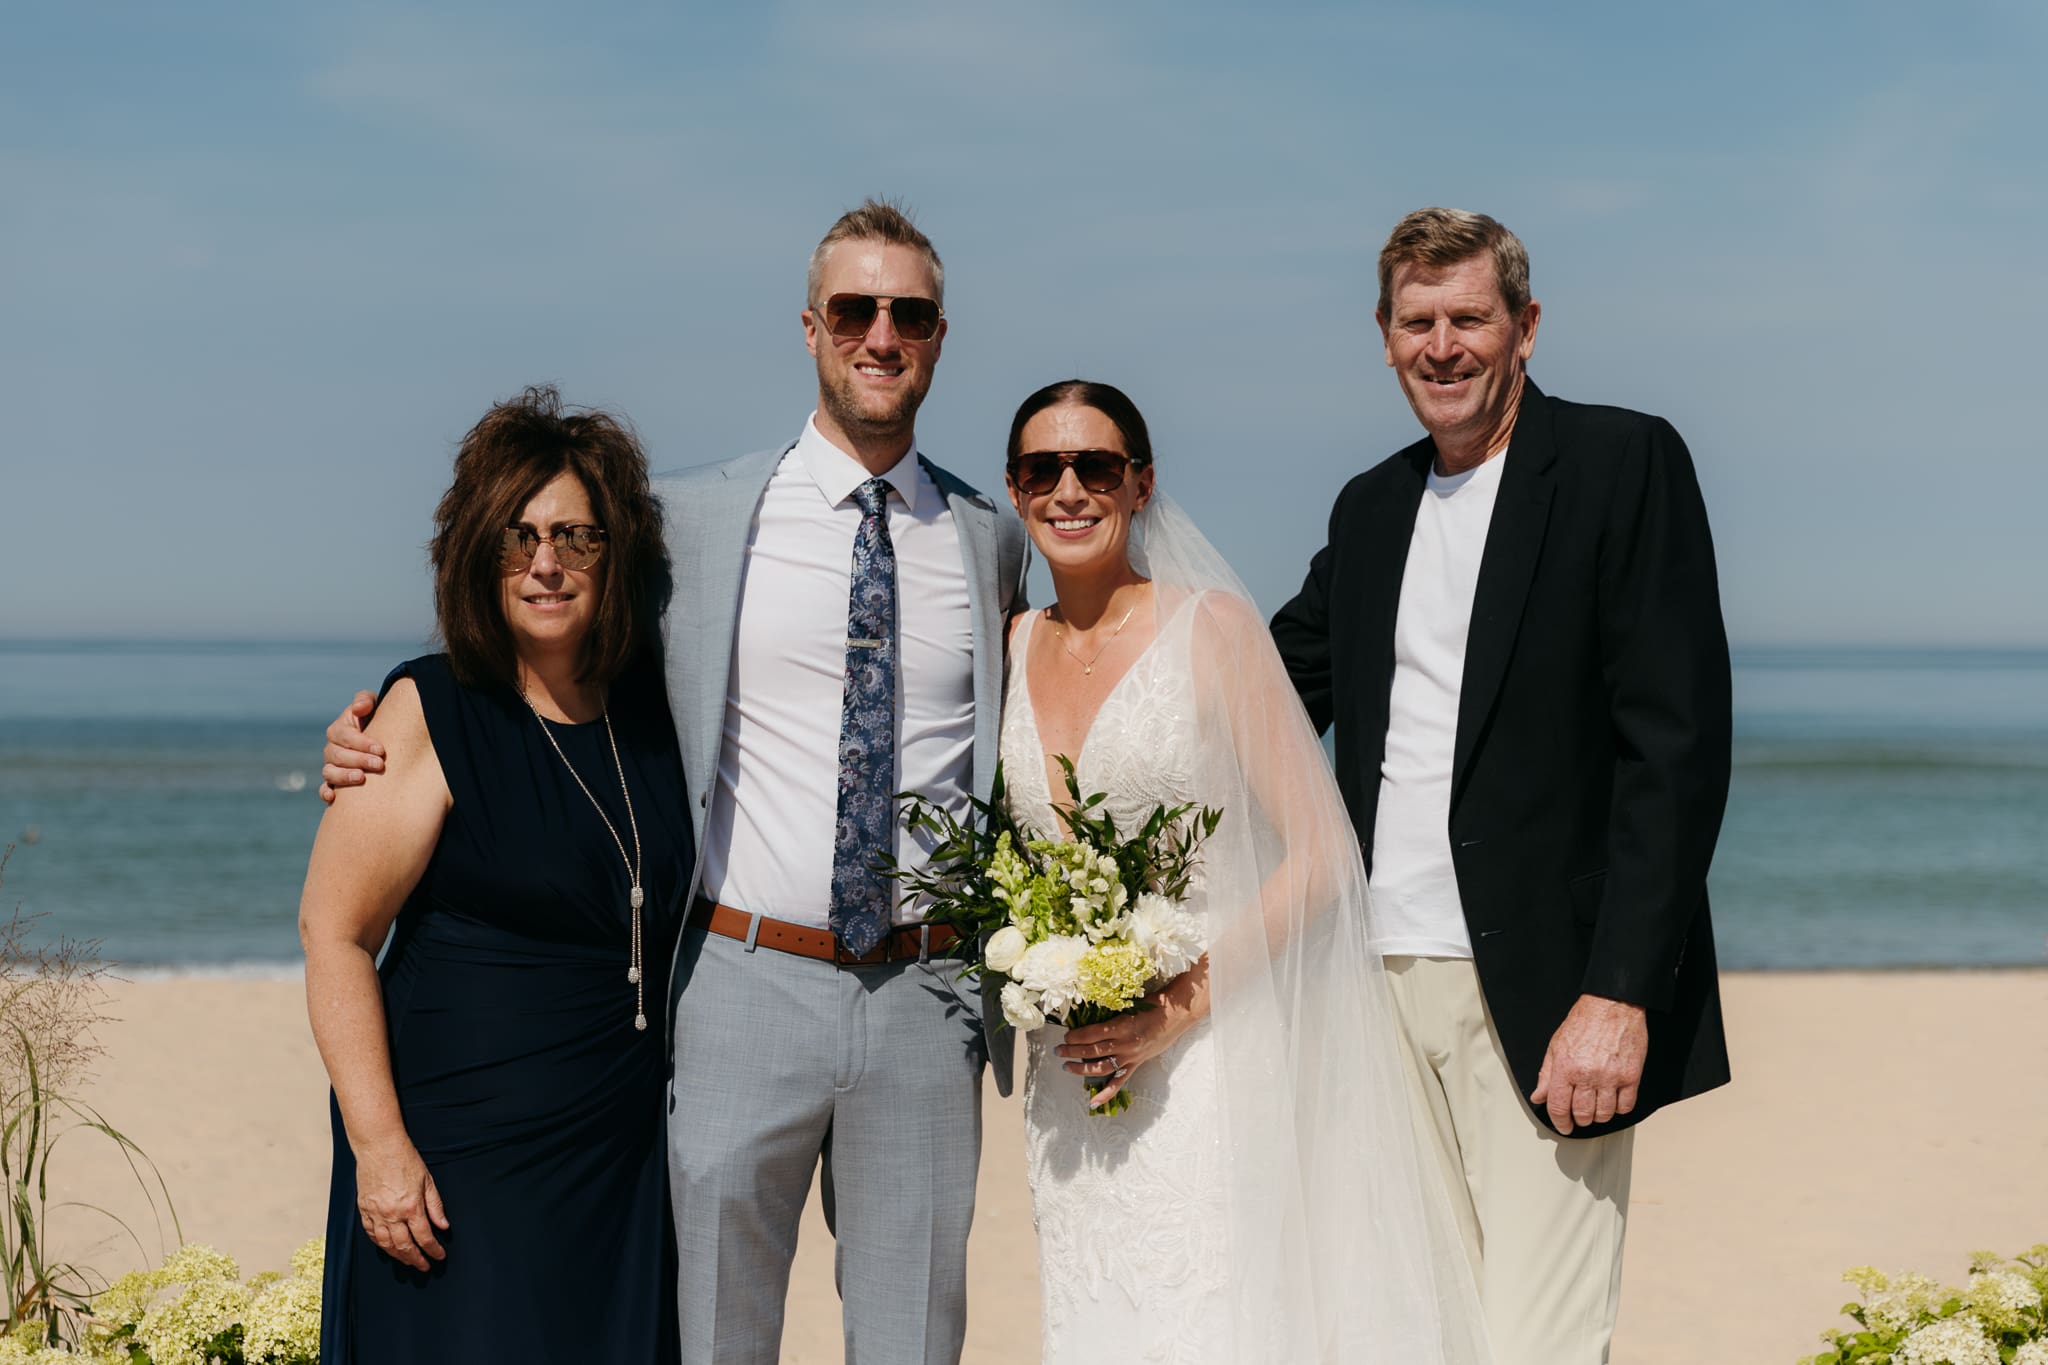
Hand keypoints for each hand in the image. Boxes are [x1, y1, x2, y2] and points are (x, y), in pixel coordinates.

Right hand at [319, 691, 383, 802]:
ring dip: (344, 776)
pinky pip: (324, 788)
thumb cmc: (377, 718)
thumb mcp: (373, 704)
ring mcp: (332, 766)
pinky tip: (333, 798)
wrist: (384, 737)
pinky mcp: (335, 782)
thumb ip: (364, 700)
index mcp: (339, 730)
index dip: (362, 743)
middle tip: (379, 765)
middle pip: (338, 756)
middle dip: (359, 760)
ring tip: (361, 778)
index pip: (346, 736)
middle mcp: (332, 748)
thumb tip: (358, 708)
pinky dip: (325, 793)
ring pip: (329, 772)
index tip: (381, 749)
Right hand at [354, 1135, 448, 1271]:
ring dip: (398, 1256)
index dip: (433, 1250)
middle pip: (404, 1246)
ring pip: (386, 1244)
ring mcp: (375, 1213)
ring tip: (408, 1261)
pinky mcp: (363, 1209)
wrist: (379, 1147)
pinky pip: (371, 1234)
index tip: (439, 1256)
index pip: (424, 1237)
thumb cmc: (405, 1160)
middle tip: (424, 1266)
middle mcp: (392, 1214)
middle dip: (416, 1259)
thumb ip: (435, 1206)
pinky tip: (387, 1248)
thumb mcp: (428, 1181)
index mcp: (411, 1207)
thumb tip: (443, 1226)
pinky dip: (380, 1244)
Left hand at [1056, 958, 1209, 1108]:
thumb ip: (1111, 1014)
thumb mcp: (1129, 1005)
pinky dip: (1106, 1092)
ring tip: (1067, 1066)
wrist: (1176, 1015)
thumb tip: (1089, 1017)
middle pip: (1092, 1050)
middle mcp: (1124, 1044)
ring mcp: (1131, 1056)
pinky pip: (1119, 1081)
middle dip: (1072, 1051)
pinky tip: (1094, 1101)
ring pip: (1101, 1066)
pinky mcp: (1136, 1064)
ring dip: (1081, 1068)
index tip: (1065, 1036)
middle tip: (1058, 1050)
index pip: (1092, 1034)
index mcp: (1122, 1026)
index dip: (1076, 1036)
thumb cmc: (1153, 1004)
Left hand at [1530, 993, 1648, 1134]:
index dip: (1560, 1122)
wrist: (1612, 1005)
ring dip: (1598, 1116)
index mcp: (1566, 1068)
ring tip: (1595, 1108)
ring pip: (1604, 1114)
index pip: (1559, 1107)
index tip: (1563, 1126)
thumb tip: (1539, 1096)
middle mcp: (1588, 1075)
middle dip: (1579, 1120)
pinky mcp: (1631, 1076)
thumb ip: (1546, 1074)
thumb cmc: (1584, 1022)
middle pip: (1582, 1114)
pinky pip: (1625, 1106)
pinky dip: (1618, 1109)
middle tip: (1579, 1115)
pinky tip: (1613, 1101)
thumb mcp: (1556, 1045)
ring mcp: (1611, 1077)